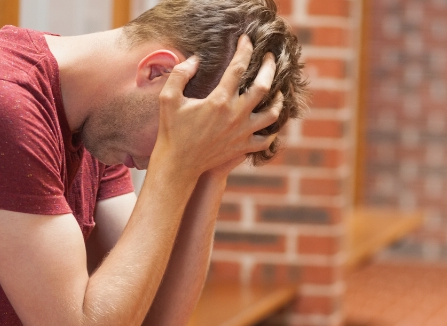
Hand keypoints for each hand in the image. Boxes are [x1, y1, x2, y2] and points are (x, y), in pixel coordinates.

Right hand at [150, 36, 283, 178]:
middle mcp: (236, 115)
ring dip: (278, 100)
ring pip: (272, 113)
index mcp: (219, 100)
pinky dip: (272, 131)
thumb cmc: (172, 130)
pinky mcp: (243, 147)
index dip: (244, 49)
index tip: (247, 40)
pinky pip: (266, 139)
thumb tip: (196, 59)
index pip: (238, 67)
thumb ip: (180, 74)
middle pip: (263, 86)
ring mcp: (242, 133)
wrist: (178, 164)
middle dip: (269, 67)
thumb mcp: (168, 99)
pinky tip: (270, 122)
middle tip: (269, 57)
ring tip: (278, 91)